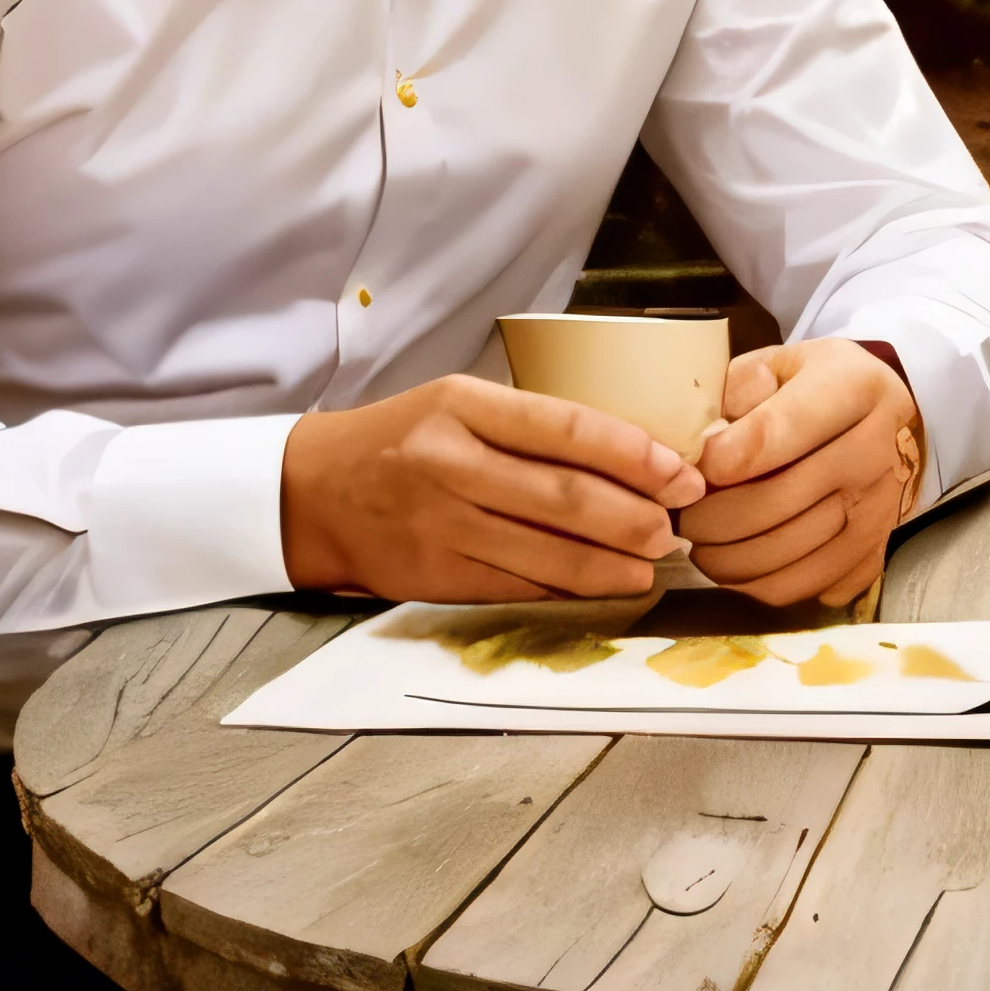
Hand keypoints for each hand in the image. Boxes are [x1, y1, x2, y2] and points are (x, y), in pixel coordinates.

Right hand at [280, 375, 705, 602]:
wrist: (311, 492)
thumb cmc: (402, 438)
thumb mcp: (457, 402)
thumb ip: (528, 422)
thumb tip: (630, 451)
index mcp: (461, 406)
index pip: (564, 427)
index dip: (631, 453)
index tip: (678, 471)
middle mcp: (448, 464)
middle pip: (562, 496)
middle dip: (634, 516)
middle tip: (677, 525)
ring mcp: (438, 525)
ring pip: (544, 551)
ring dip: (610, 562)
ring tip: (652, 562)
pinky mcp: (432, 576)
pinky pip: (515, 585)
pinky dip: (567, 588)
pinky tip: (603, 584)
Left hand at [682, 338, 924, 608]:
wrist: (897, 422)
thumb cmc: (823, 388)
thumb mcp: (782, 363)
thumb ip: (736, 390)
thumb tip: (698, 445)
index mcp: (851, 389)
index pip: (769, 437)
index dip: (716, 461)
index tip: (694, 469)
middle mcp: (874, 451)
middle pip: (772, 504)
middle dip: (710, 519)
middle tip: (683, 518)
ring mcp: (879, 509)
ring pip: (786, 555)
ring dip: (727, 561)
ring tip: (703, 546)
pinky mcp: (875, 553)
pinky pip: (806, 588)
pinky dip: (761, 586)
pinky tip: (741, 566)